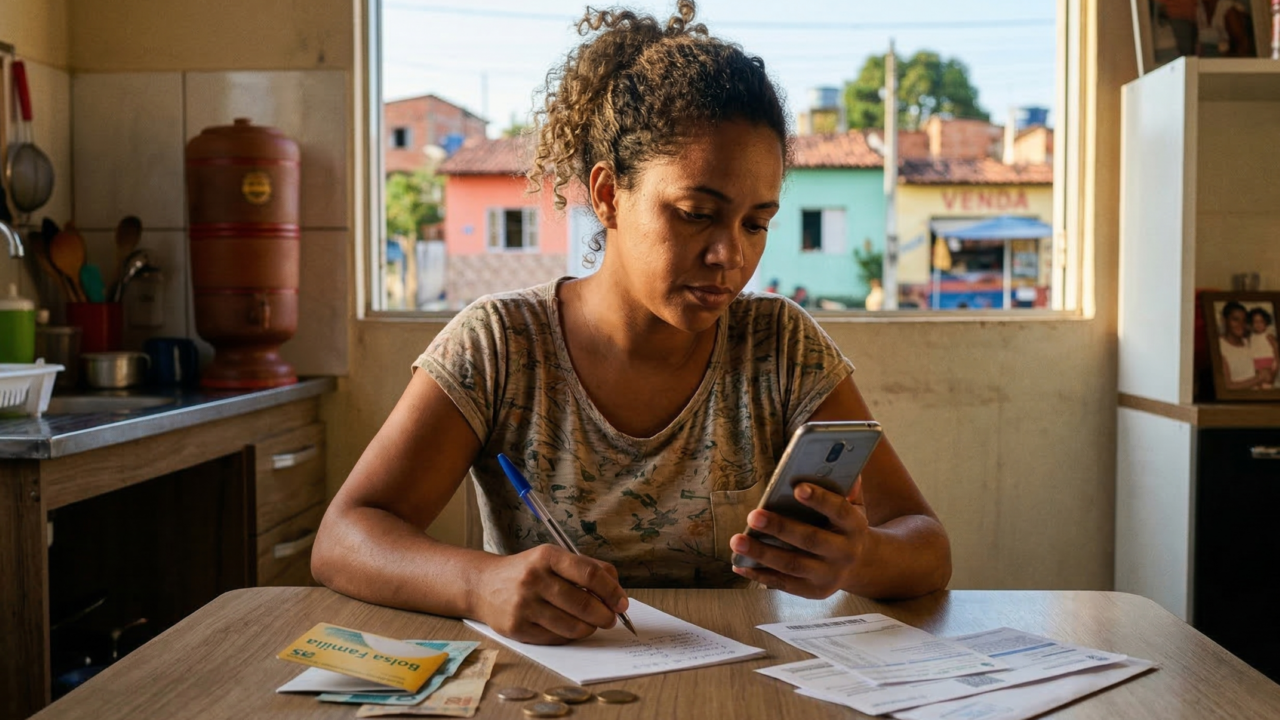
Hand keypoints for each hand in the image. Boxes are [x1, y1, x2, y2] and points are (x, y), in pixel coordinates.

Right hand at [473, 545, 628, 644]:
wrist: (483, 585)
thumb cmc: (528, 571)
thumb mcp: (553, 558)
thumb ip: (586, 568)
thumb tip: (616, 590)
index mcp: (547, 556)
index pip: (590, 575)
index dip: (612, 591)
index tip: (622, 602)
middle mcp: (534, 579)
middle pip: (583, 603)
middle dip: (605, 615)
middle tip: (610, 618)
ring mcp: (524, 605)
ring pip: (572, 626)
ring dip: (590, 628)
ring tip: (591, 624)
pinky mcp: (517, 628)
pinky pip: (556, 638)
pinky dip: (570, 636)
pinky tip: (570, 628)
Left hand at [730, 480, 870, 598]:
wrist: (862, 565)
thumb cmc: (844, 526)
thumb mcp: (854, 505)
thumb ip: (844, 487)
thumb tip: (831, 463)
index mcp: (854, 526)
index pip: (839, 510)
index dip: (820, 499)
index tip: (797, 488)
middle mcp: (845, 553)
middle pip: (810, 540)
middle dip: (780, 528)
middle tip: (753, 516)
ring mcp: (829, 575)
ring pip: (793, 565)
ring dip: (762, 553)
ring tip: (737, 540)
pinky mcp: (814, 591)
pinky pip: (784, 584)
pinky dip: (760, 575)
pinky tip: (740, 563)